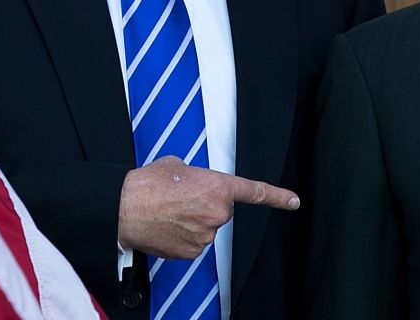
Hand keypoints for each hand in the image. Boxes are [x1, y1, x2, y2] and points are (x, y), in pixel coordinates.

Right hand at [117, 156, 299, 259]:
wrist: (125, 208)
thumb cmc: (148, 183)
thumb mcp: (177, 166)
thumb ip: (196, 175)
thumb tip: (193, 183)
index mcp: (218, 187)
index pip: (255, 192)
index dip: (277, 197)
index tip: (294, 201)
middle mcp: (217, 213)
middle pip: (220, 211)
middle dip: (205, 205)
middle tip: (181, 198)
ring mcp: (205, 236)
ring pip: (205, 228)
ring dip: (191, 221)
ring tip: (167, 211)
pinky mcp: (191, 252)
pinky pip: (193, 243)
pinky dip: (181, 236)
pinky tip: (165, 226)